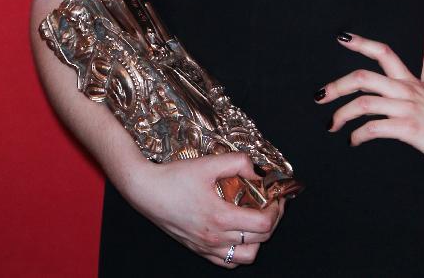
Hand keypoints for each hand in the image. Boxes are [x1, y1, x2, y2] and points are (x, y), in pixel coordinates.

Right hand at [125, 152, 285, 268]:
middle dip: (273, 221)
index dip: (276, 210)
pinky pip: (228, 261)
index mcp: (220, 217)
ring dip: (258, 240)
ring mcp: (206, 247)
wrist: (146, 191)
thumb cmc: (174, 177)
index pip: (263, 224)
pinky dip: (240, 251)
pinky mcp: (198, 249)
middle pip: (260, 240)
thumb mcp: (208, 163)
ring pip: (246, 257)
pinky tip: (238, 232)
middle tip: (272, 203)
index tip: (277, 196)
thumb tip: (257, 171)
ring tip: (256, 218)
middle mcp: (215, 238)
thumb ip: (237, 162)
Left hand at [315, 32, 423, 169]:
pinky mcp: (409, 129)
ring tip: (332, 124)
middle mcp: (405, 89)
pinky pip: (375, 128)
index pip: (383, 52)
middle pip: (363, 78)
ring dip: (342, 114)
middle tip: (320, 96)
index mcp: (408, 79)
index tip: (340, 38)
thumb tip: (419, 52)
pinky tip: (353, 140)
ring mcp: (407, 108)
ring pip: (364, 103)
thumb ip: (423, 70)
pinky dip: (359, 134)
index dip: (361, 43)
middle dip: (336, 86)